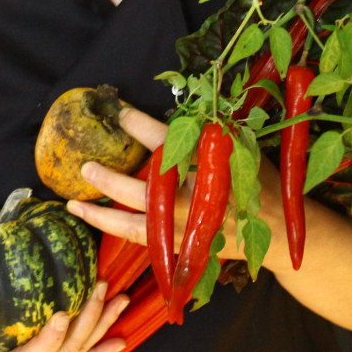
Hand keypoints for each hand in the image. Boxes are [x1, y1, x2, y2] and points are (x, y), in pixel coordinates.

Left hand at [65, 108, 290, 268]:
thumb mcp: (242, 147)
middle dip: (114, 178)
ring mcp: (188, 227)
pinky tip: (86, 215)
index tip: (121, 115)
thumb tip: (174, 106)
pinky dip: (110, 226)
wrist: (277, 230)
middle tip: (86, 165)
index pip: (173, 144)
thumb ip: (209, 132)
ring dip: (102, 210)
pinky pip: (138, 237)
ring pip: (136, 221)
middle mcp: (199, 200)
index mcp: (215, 168)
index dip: (143, 129)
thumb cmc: (258, 180)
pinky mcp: (181, 245)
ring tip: (74, 199)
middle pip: (148, 190)